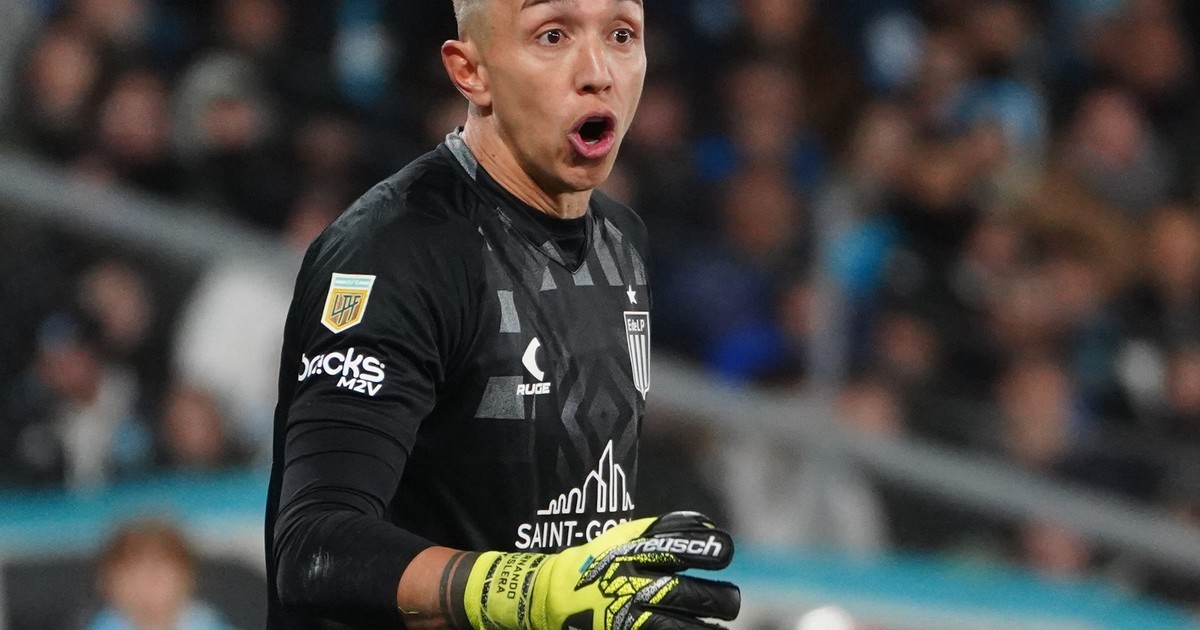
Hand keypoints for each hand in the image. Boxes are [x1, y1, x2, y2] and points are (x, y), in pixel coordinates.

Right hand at [461, 511, 739, 629]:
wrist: (550, 595)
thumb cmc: (594, 562)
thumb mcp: (625, 536)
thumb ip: (665, 530)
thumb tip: (707, 527)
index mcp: (644, 554)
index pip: (694, 549)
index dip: (717, 551)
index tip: (723, 555)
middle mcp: (645, 584)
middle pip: (705, 597)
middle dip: (724, 600)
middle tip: (727, 602)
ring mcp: (637, 614)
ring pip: (693, 628)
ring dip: (711, 627)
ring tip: (716, 626)